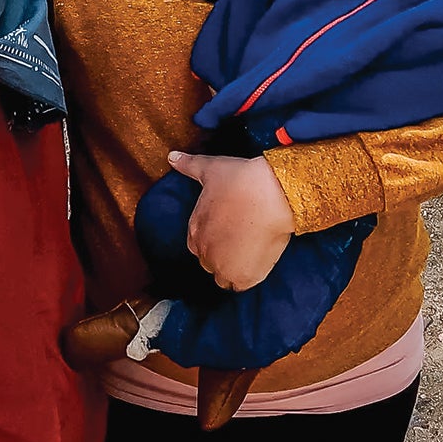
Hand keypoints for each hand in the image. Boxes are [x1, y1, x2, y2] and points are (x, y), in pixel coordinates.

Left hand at [171, 151, 295, 292]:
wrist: (271, 195)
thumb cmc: (241, 180)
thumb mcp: (210, 169)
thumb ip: (188, 165)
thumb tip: (171, 156)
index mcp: (194, 230)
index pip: (197, 242)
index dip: (213, 235)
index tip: (227, 227)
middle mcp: (204, 252)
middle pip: (209, 260)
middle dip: (222, 252)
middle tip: (240, 237)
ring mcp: (223, 267)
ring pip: (223, 275)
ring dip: (232, 267)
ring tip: (248, 250)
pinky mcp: (244, 277)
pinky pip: (240, 285)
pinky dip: (246, 275)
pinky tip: (255, 260)